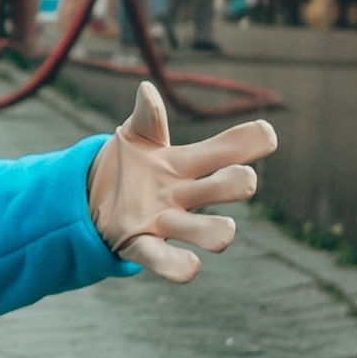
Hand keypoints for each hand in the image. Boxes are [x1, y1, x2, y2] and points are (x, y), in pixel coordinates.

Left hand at [84, 81, 274, 281]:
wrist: (91, 198)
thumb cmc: (127, 165)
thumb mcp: (135, 136)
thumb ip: (147, 117)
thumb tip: (147, 90)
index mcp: (185, 164)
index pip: (227, 150)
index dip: (250, 141)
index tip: (266, 135)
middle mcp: (185, 195)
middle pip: (229, 188)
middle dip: (238, 183)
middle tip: (241, 179)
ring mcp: (166, 222)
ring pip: (208, 231)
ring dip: (218, 231)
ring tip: (226, 230)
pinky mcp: (140, 245)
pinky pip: (165, 261)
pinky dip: (179, 266)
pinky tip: (192, 265)